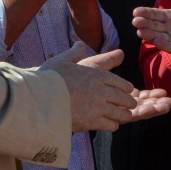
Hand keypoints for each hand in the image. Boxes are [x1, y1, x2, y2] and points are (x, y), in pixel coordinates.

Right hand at [40, 43, 170, 131]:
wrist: (39, 99)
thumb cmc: (49, 78)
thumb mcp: (61, 60)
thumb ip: (74, 53)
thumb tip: (80, 44)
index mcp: (96, 74)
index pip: (120, 82)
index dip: (126, 88)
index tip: (129, 91)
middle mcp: (101, 90)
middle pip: (124, 98)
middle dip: (129, 102)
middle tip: (131, 105)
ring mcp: (98, 106)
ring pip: (120, 113)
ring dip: (124, 115)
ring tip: (125, 117)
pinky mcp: (92, 122)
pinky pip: (110, 125)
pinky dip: (113, 125)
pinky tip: (112, 125)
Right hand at [132, 0, 170, 62]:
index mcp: (167, 17)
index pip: (153, 14)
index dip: (145, 13)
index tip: (136, 11)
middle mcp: (166, 28)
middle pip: (153, 25)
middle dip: (144, 23)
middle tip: (135, 21)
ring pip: (158, 36)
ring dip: (149, 34)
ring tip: (140, 31)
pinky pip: (170, 46)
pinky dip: (163, 44)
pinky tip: (157, 40)